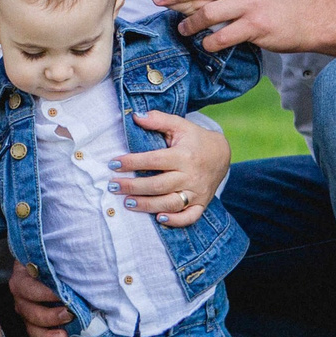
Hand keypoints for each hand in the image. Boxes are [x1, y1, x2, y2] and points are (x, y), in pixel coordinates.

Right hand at [7, 262, 69, 336]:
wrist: (62, 271)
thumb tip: (78, 270)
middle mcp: (22, 299)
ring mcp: (29, 317)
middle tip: (68, 314)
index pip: (26, 287)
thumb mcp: (59, 259)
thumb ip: (63, 264)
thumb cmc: (60, 263)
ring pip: (32, 331)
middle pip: (28, 312)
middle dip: (49, 316)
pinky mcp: (38, 332)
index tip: (61, 294)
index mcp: (23, 278)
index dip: (43, 293)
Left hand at [111, 110, 230, 227]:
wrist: (222, 154)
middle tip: (113, 187)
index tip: (114, 163)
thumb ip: (158, 119)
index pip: (154, 160)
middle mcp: (190, 175)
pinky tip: (159, 218)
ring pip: (171, 203)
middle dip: (133, 187)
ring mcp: (197, 192)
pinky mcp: (202, 203)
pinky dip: (176, 220)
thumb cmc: (195, 139)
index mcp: (184, 155)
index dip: (132, 162)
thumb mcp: (179, 125)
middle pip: (159, 185)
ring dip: (148, 205)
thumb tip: (135, 116)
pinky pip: (190, 217)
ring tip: (127, 203)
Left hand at [146, 0, 332, 54]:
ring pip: (207, 13)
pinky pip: (221, 36)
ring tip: (183, 30)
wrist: (315, 18)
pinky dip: (209, 43)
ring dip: (190, 24)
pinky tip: (207, 44)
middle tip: (159, 4)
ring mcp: (251, 4)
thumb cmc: (284, 1)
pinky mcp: (256, 26)